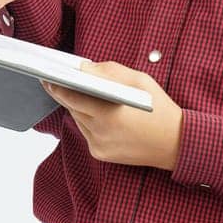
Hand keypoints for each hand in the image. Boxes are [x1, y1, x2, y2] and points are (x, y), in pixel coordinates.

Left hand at [42, 61, 183, 170]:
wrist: (176, 144)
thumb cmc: (159, 109)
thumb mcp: (139, 80)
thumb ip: (109, 71)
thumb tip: (83, 68)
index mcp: (109, 113)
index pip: (71, 97)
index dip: (56, 86)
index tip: (45, 75)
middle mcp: (101, 132)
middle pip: (72, 108)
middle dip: (65, 94)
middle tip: (54, 80)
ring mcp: (99, 145)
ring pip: (78, 120)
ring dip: (77, 107)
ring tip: (74, 92)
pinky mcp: (100, 154)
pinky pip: (86, 132)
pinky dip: (88, 121)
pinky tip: (94, 112)